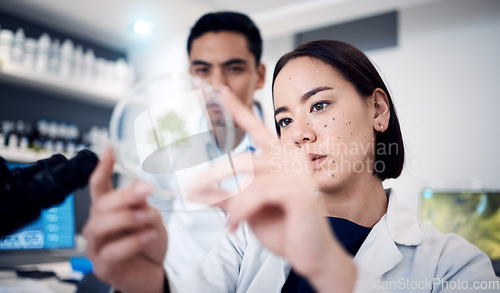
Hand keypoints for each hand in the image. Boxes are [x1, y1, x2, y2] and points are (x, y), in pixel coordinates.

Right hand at [83, 146, 167, 292]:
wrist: (154, 273)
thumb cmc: (149, 244)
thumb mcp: (151, 218)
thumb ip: (142, 203)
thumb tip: (136, 184)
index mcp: (109, 210)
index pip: (99, 185)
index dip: (103, 167)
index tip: (110, 149)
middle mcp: (98, 225)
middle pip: (101, 204)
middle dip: (124, 195)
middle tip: (147, 190)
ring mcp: (97, 246)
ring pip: (100, 225)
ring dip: (126, 218)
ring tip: (147, 217)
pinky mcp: (102, 265)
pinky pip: (112, 251)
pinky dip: (132, 242)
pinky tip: (148, 236)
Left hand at [189, 87, 355, 291]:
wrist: (310, 256)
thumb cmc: (282, 229)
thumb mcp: (247, 209)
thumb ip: (225, 195)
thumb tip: (195, 189)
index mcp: (281, 156)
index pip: (256, 127)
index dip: (236, 109)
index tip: (218, 88)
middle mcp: (291, 157)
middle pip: (241, 160)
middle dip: (213, 178)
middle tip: (191, 192)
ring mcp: (297, 172)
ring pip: (247, 178)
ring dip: (230, 201)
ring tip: (225, 221)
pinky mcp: (299, 190)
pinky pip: (257, 194)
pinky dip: (241, 211)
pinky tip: (234, 226)